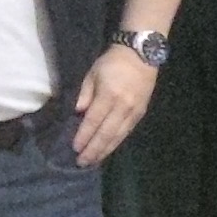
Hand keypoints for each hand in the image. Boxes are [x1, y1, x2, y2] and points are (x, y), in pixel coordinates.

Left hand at [70, 47, 159, 166]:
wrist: (141, 54)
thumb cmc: (112, 62)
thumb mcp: (92, 74)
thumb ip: (85, 94)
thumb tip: (78, 113)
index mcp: (109, 95)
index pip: (93, 121)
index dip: (84, 136)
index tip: (75, 148)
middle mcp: (123, 106)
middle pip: (106, 133)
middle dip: (93, 150)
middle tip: (82, 162)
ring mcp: (134, 111)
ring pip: (118, 136)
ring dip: (105, 150)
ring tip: (94, 161)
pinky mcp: (141, 113)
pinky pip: (126, 132)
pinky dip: (116, 143)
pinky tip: (108, 149)